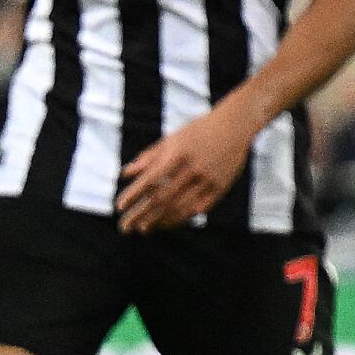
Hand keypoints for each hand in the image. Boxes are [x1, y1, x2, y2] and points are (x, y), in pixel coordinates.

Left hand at [116, 103, 260, 232]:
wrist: (236, 126)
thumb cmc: (198, 130)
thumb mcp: (172, 139)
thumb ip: (148, 157)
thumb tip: (124, 174)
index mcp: (178, 153)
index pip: (151, 179)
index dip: (134, 195)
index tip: (119, 207)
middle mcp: (193, 168)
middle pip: (162, 198)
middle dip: (141, 214)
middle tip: (125, 227)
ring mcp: (209, 179)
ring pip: (180, 206)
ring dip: (159, 220)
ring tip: (143, 229)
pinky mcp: (221, 187)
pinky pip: (198, 208)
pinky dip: (180, 217)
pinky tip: (166, 223)